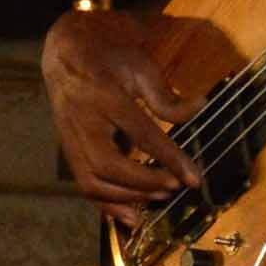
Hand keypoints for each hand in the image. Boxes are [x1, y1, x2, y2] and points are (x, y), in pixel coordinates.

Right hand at [42, 6, 190, 212]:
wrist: (66, 50)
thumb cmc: (108, 57)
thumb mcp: (141, 67)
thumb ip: (165, 96)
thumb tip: (199, 110)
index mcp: (104, 95)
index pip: (141, 133)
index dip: (169, 158)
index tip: (193, 178)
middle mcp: (82, 120)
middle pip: (108, 165)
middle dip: (144, 183)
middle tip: (173, 188)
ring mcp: (70, 138)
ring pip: (91, 180)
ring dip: (125, 198)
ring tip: (157, 200)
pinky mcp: (67, 150)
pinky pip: (83, 184)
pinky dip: (106, 205)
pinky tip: (130, 214)